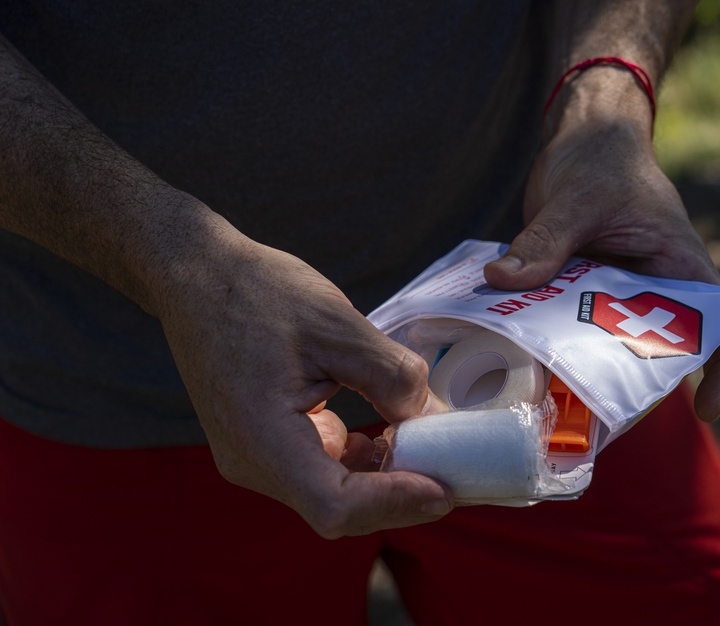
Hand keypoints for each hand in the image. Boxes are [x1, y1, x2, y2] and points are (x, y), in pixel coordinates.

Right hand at [154, 236, 451, 537]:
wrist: (199, 276)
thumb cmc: (258, 292)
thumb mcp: (338, 324)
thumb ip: (390, 374)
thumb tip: (432, 419)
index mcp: (260, 436)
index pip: (334, 505)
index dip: (395, 503)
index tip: (445, 485)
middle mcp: (250, 462)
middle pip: (337, 509)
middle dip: (400, 495)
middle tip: (455, 471)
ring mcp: (253, 458)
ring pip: (331, 493)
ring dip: (383, 479)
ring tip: (430, 449)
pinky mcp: (263, 445)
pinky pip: (318, 470)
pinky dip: (359, 461)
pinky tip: (385, 434)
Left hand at [484, 105, 719, 421]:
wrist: (582, 131)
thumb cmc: (603, 156)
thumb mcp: (577, 198)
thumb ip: (546, 240)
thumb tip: (503, 279)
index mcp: (681, 266)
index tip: (707, 409)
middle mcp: (654, 286)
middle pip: (656, 349)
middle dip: (630, 384)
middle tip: (594, 414)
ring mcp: (615, 290)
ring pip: (606, 343)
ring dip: (583, 367)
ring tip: (550, 397)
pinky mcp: (579, 288)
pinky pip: (569, 324)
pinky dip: (549, 341)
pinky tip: (518, 358)